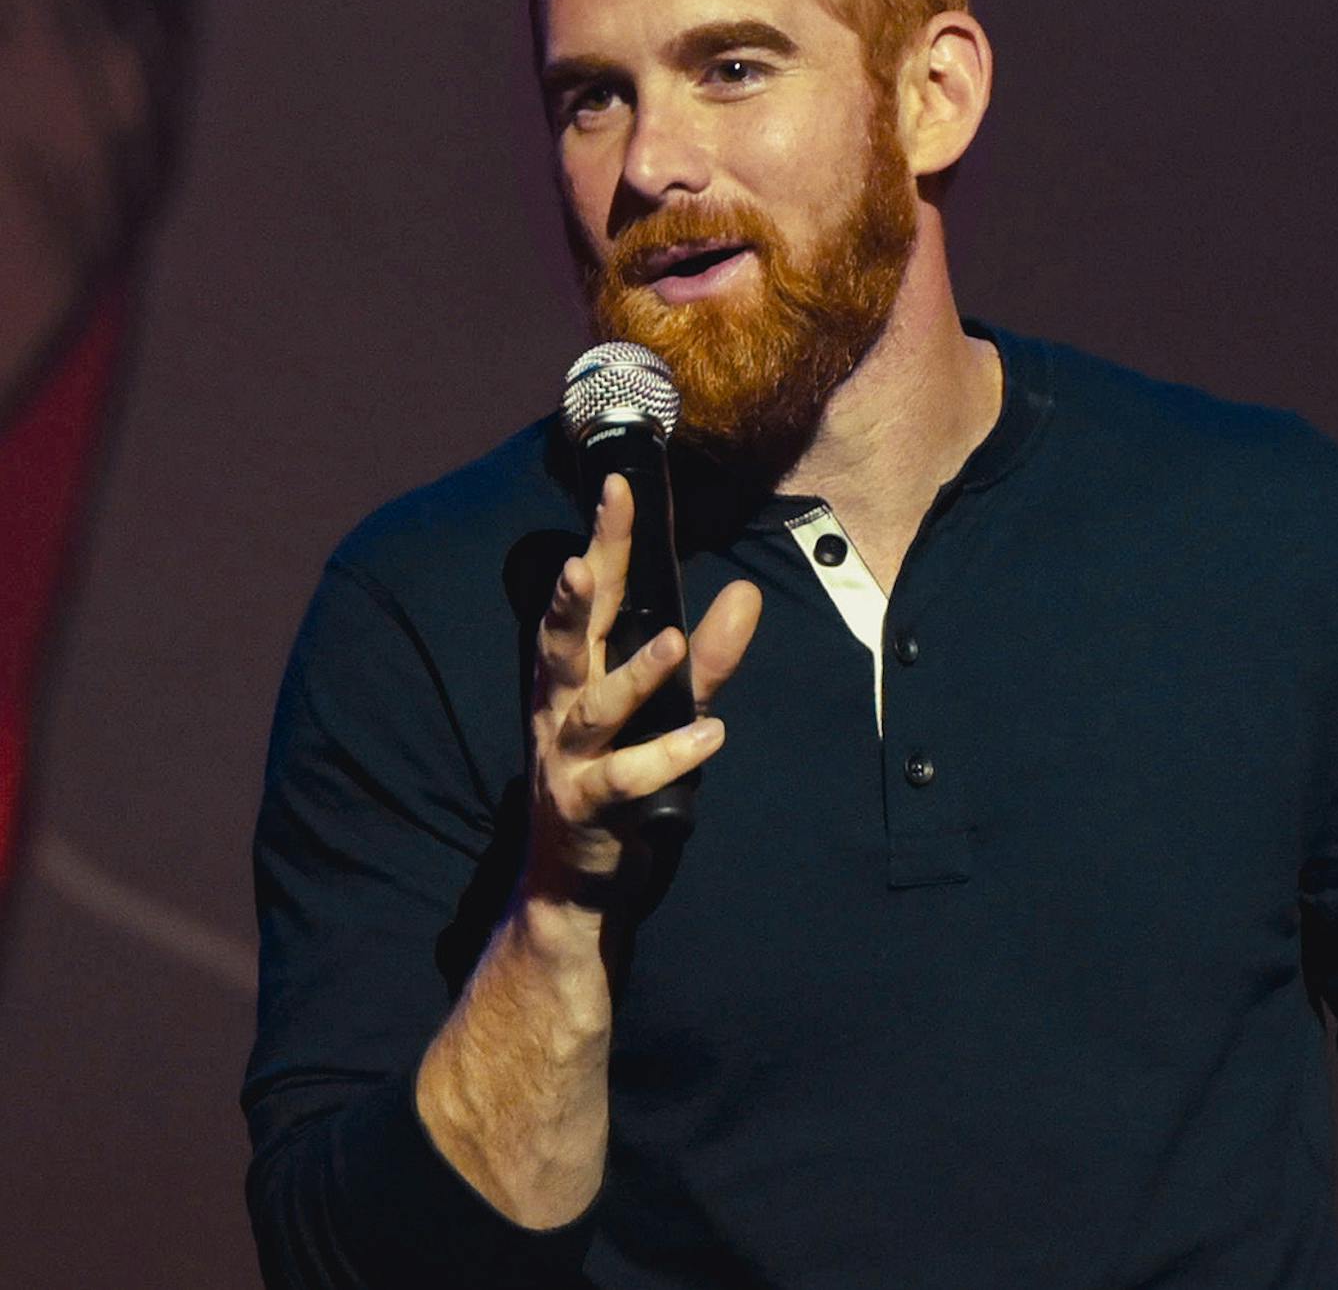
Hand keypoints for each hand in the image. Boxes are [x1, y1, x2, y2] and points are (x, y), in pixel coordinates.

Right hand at [524, 472, 762, 900]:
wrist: (573, 882)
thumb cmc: (618, 778)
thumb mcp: (668, 710)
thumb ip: (709, 657)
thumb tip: (747, 594)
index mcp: (574, 673)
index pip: (588, 596)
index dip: (600, 542)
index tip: (616, 486)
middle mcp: (560, 708)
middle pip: (562, 643)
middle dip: (571, 599)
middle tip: (583, 559)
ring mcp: (568, 759)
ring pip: (595, 710)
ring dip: (634, 675)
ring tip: (675, 641)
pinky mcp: (588, 807)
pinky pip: (627, 779)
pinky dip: (668, 757)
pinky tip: (711, 734)